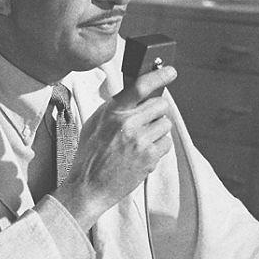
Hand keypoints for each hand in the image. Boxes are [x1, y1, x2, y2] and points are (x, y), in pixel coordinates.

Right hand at [52, 65, 176, 229]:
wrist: (88, 187)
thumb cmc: (89, 157)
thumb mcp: (94, 124)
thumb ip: (114, 109)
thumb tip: (134, 95)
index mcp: (112, 112)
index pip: (140, 87)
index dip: (159, 76)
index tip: (170, 71)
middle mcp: (127, 123)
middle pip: (160, 105)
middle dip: (157, 112)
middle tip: (147, 123)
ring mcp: (140, 141)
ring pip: (165, 124)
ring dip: (157, 132)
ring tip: (141, 142)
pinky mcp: (149, 157)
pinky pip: (166, 143)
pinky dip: (159, 148)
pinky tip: (143, 154)